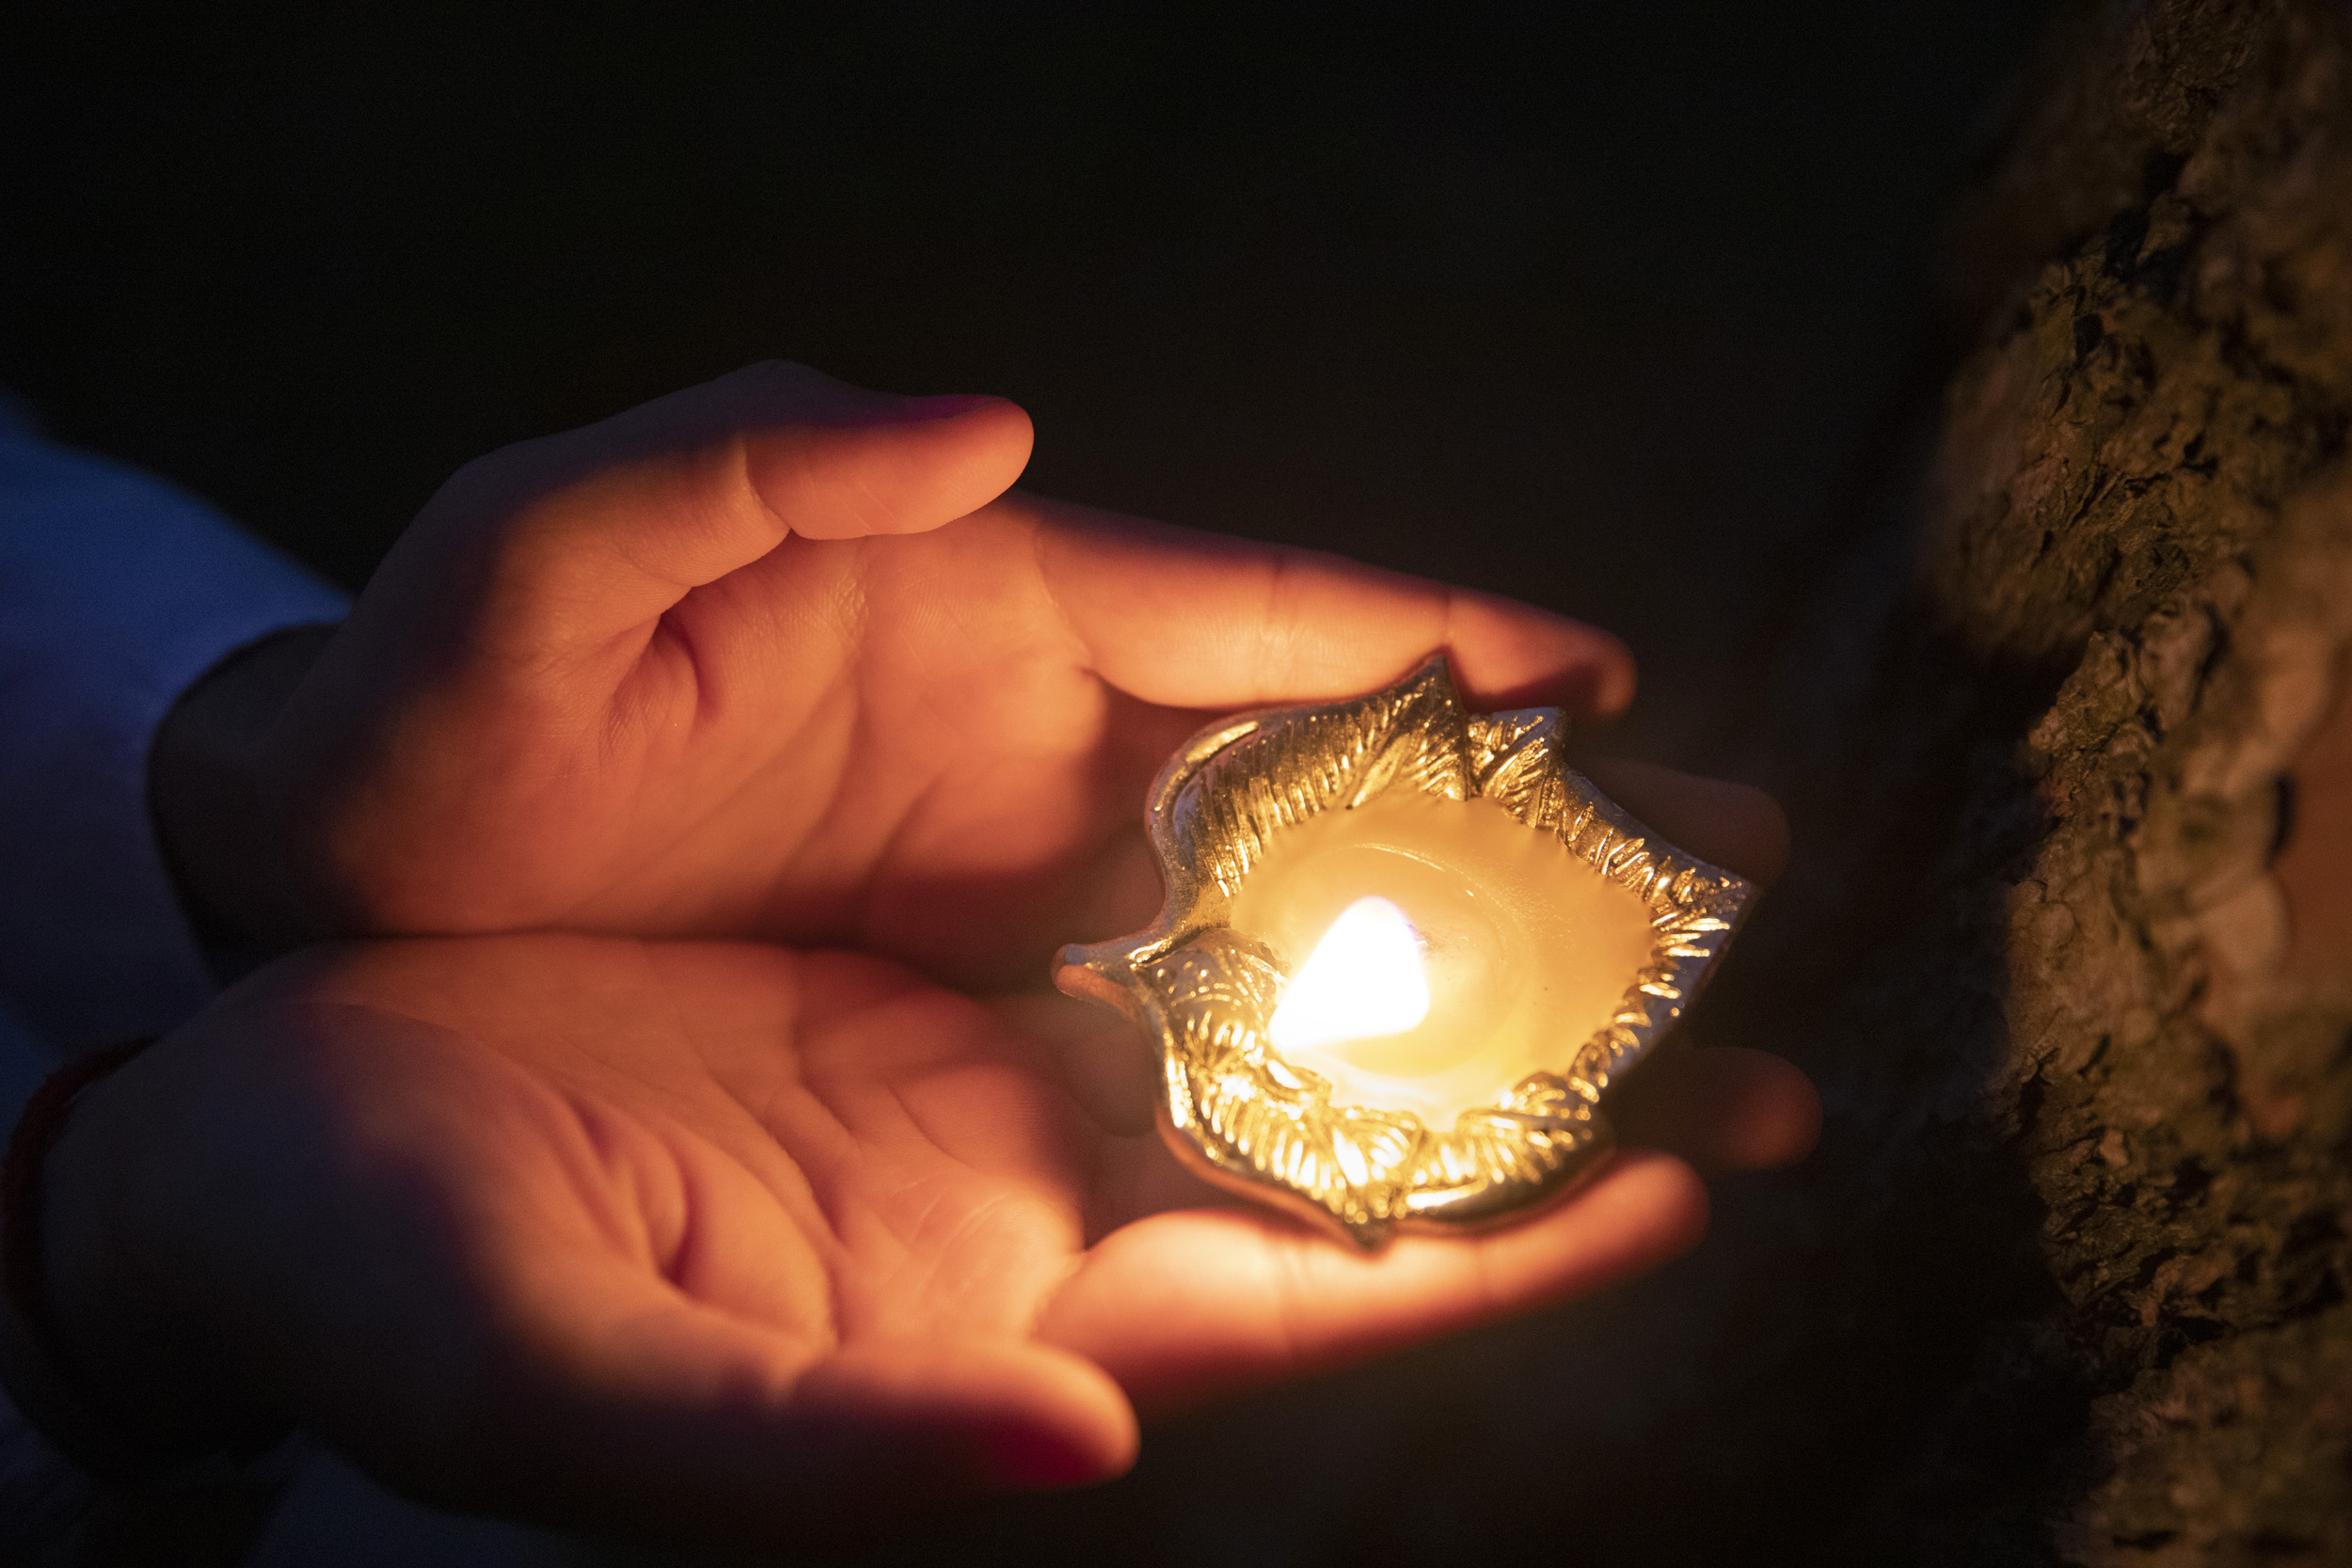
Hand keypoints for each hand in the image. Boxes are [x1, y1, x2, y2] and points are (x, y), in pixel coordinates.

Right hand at [43, 772, 1811, 1545]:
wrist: (264, 1153)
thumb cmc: (396, 1294)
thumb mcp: (598, 1396)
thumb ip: (844, 1441)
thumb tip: (1086, 1447)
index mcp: (989, 1328)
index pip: (1308, 1301)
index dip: (1505, 1256)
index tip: (1698, 1173)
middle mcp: (1023, 1209)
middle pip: (1343, 1145)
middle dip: (1542, 1086)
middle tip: (1747, 1004)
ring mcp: (975, 1085)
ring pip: (1268, 1011)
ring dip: (1433, 941)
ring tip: (1604, 853)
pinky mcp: (909, 983)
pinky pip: (1136, 911)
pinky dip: (1259, 854)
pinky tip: (1360, 781)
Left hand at [161, 363, 1635, 985]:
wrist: (332, 868)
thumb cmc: (429, 696)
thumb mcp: (543, 552)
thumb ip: (734, 463)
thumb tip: (981, 425)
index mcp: (986, 613)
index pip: (1256, 609)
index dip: (1440, 632)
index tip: (1612, 672)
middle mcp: (1045, 741)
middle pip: (1331, 771)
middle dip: (1527, 825)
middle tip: (1723, 876)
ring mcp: (1028, 873)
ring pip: (1294, 913)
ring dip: (1464, 972)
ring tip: (1650, 1040)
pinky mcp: (983, 990)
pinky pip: (1193, 1026)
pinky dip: (1317, 1070)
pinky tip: (1428, 1135)